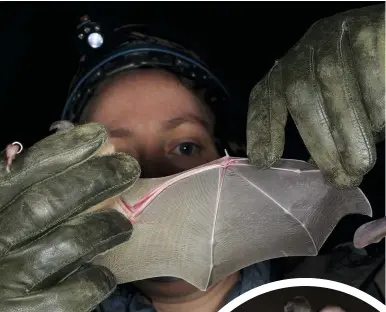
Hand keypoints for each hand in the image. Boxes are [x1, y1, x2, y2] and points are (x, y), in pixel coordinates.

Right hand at [0, 123, 139, 311]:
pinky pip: (72, 294)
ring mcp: (7, 280)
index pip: (24, 174)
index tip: (98, 135)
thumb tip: (60, 150)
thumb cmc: (3, 255)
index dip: (63, 151)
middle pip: (47, 203)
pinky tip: (103, 275)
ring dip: (103, 228)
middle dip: (94, 180)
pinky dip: (94, 280)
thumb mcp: (4, 216)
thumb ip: (22, 192)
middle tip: (128, 167)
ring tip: (124, 226)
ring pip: (66, 243)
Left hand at [247, 4, 383, 187]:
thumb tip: (316, 166)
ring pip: (333, 81)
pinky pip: (369, 67)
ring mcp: (335, 34)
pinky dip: (375, 101)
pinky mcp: (368, 25)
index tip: (264, 161)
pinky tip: (381, 125)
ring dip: (348, 129)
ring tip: (360, 164)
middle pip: (300, 93)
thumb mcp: (330, 103)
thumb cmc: (358, 83)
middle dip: (319, 141)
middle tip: (338, 177)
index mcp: (288, 68)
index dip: (261, 127)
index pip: (264, 95)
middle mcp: (305, 48)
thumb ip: (320, 127)